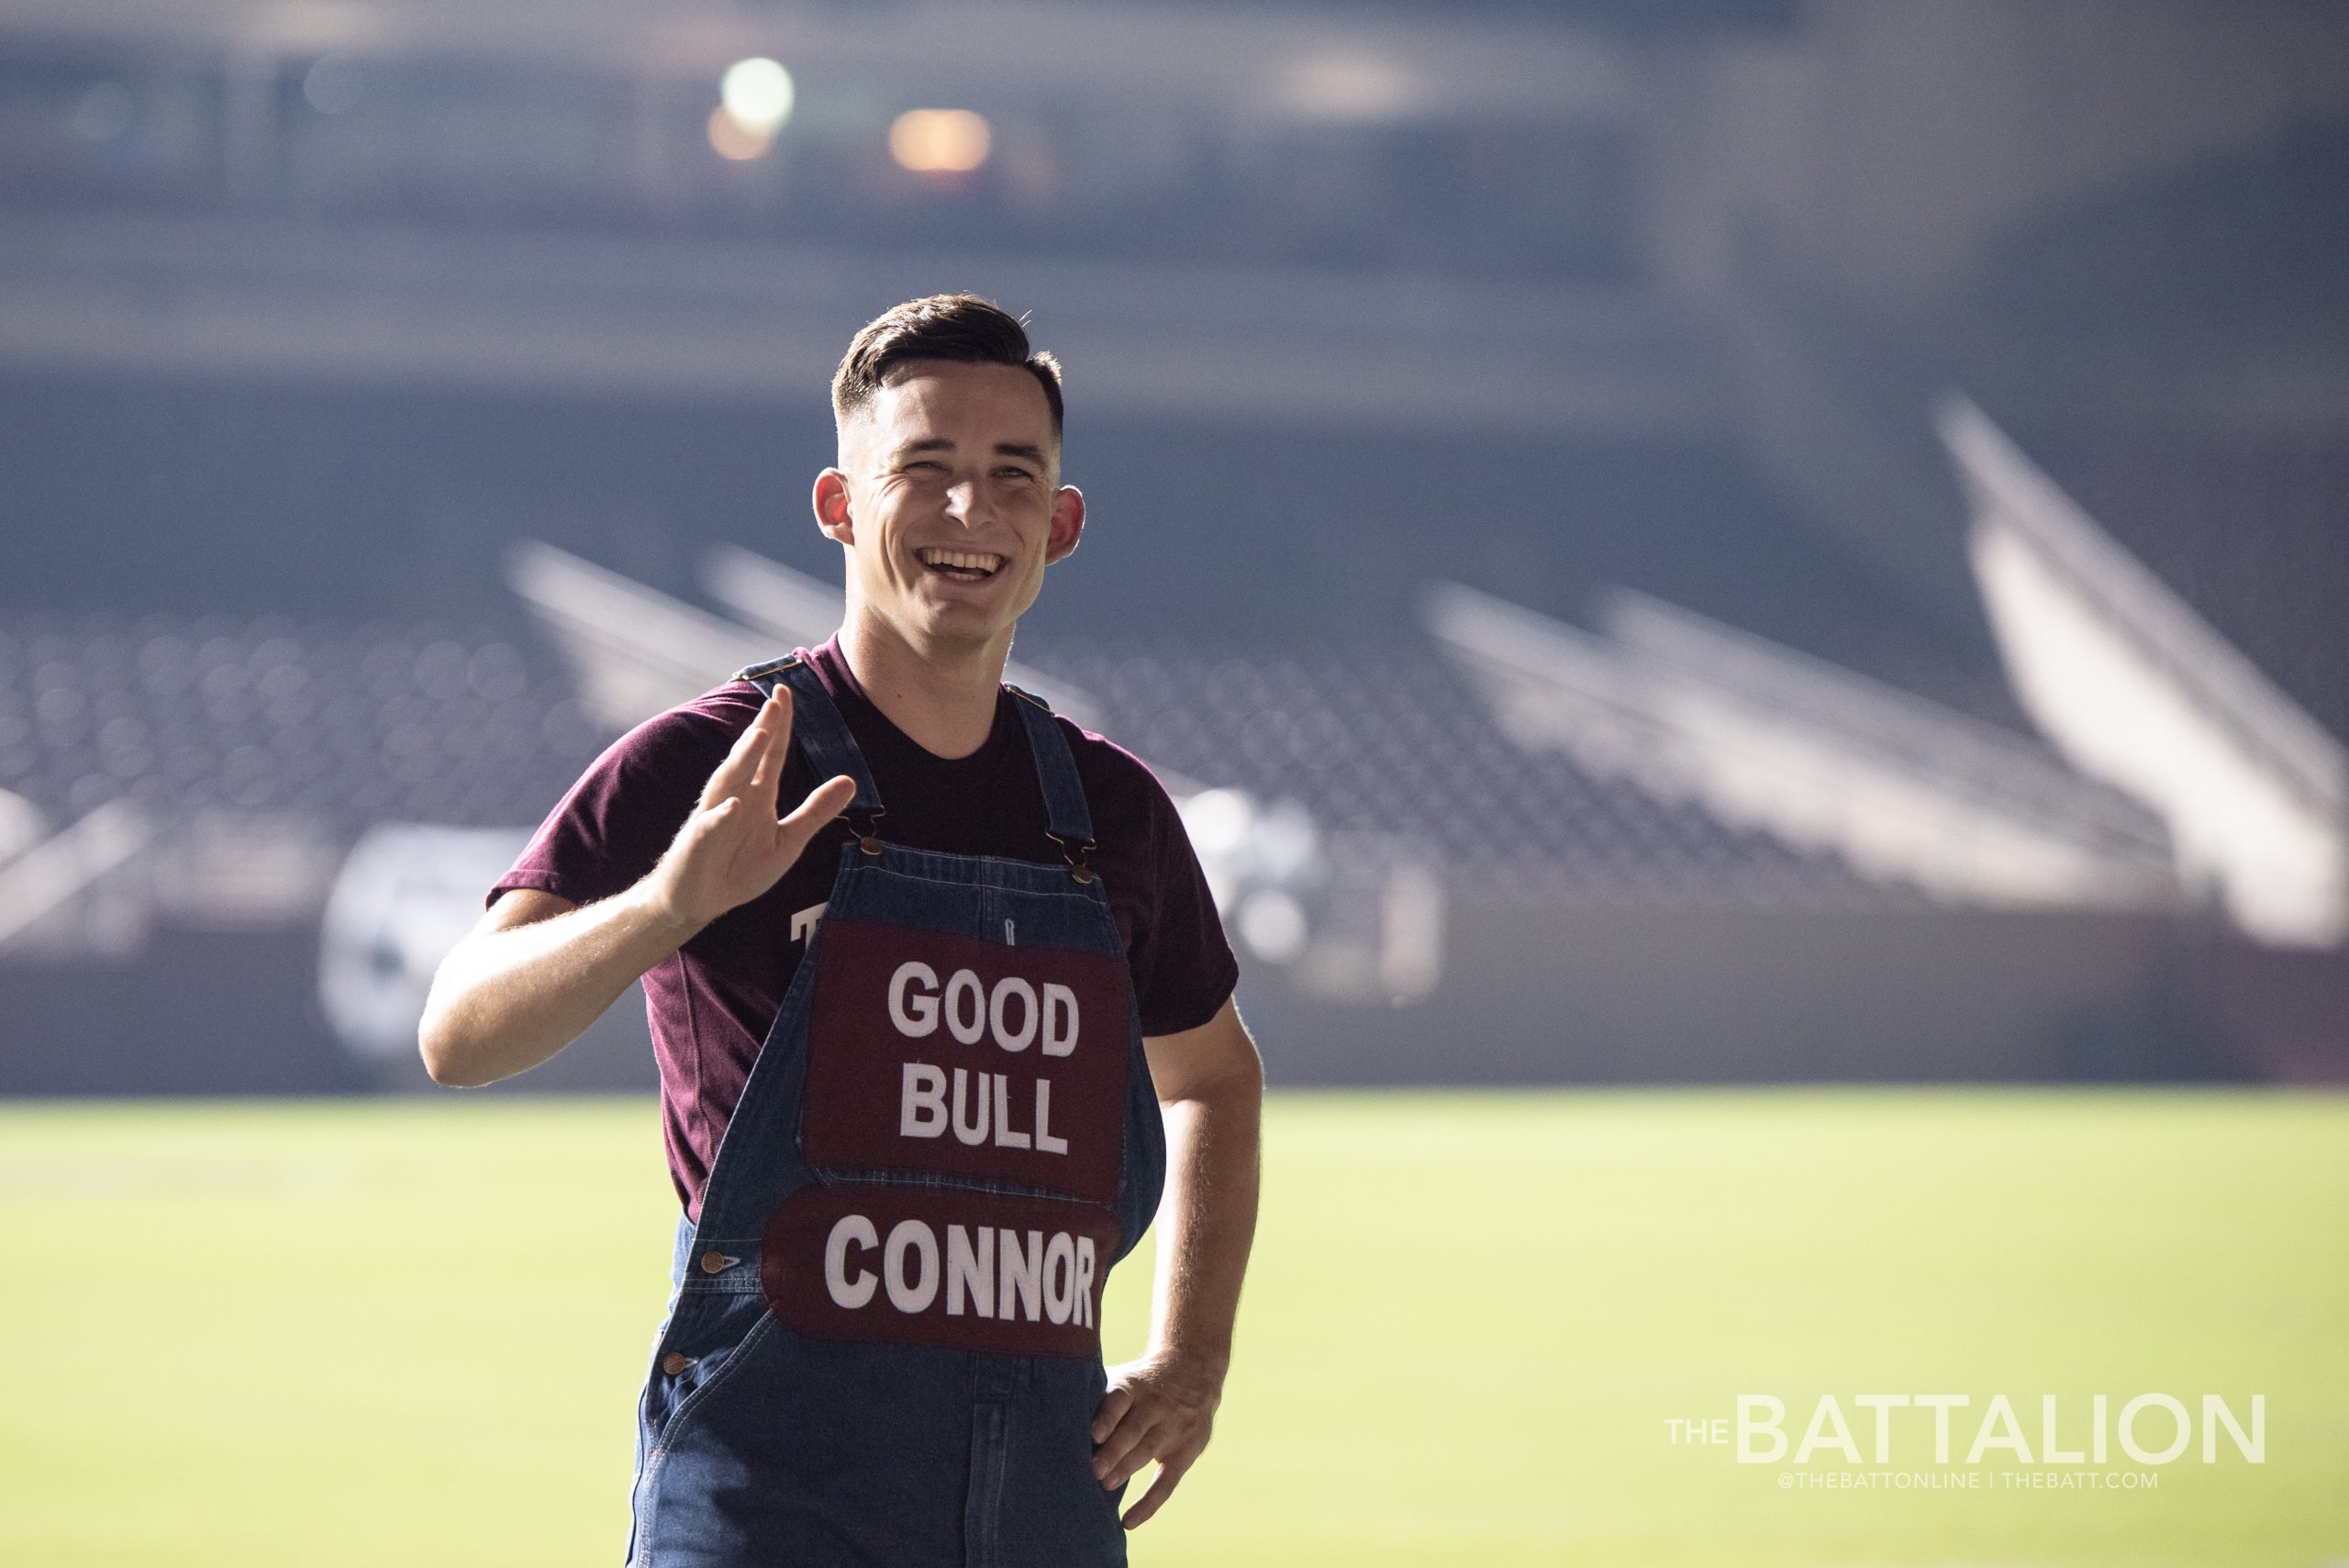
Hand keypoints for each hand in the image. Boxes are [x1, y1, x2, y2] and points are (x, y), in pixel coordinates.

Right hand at [640, 690, 855, 931]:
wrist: (699, 901)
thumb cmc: (740, 868)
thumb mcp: (788, 841)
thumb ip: (815, 812)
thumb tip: (851, 781)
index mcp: (757, 793)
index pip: (771, 753)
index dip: (779, 725)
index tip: (786, 692)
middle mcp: (734, 796)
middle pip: (749, 757)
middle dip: (762, 729)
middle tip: (776, 700)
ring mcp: (713, 817)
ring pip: (728, 781)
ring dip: (742, 759)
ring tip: (759, 735)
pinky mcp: (698, 843)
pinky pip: (710, 826)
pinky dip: (722, 815)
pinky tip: (736, 803)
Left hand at [1091, 1349, 1226, 1528]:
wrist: (1193, 1370)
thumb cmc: (1140, 1384)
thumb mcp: (1123, 1377)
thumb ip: (1095, 1394)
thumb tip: (1047, 1414)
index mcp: (1134, 1385)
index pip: (1120, 1399)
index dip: (1107, 1417)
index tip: (1093, 1434)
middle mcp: (1156, 1405)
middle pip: (1134, 1428)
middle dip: (1113, 1450)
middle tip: (1093, 1469)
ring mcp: (1173, 1428)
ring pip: (1148, 1450)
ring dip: (1125, 1469)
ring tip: (1104, 1485)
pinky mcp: (1186, 1452)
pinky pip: (1167, 1483)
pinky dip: (1148, 1504)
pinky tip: (1128, 1521)